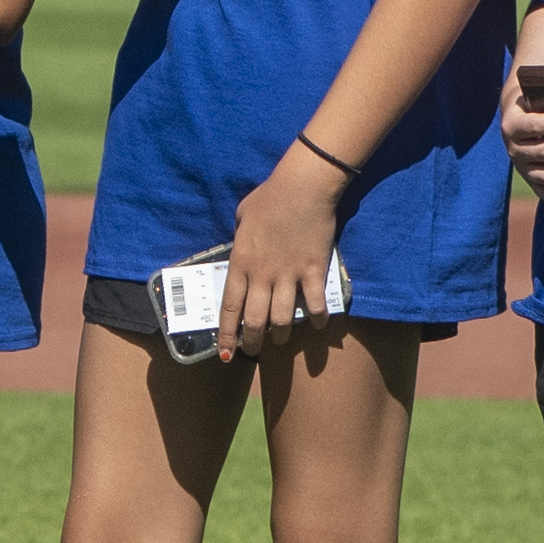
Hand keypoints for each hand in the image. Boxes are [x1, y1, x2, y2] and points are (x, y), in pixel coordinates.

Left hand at [216, 160, 345, 360]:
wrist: (302, 190)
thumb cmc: (268, 199)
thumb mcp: (241, 220)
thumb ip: (240, 242)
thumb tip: (242, 254)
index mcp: (240, 263)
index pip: (230, 308)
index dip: (228, 334)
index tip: (226, 352)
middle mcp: (262, 275)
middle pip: (256, 320)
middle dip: (253, 341)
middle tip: (253, 350)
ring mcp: (290, 275)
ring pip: (284, 319)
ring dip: (282, 335)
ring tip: (281, 340)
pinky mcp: (315, 271)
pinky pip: (315, 304)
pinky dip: (316, 319)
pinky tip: (317, 325)